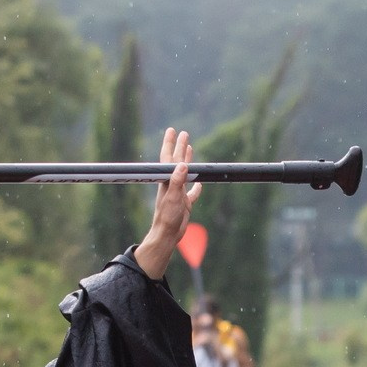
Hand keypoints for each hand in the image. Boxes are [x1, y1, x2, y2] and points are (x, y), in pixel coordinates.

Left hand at [133, 127, 202, 281]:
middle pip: (176, 162)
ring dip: (187, 161)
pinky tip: (200, 184)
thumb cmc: (167, 217)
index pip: (168, 158)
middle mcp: (172, 184)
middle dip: (179, 147)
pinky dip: (196, 188)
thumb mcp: (173, 198)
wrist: (168, 235)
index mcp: (167, 180)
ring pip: (184, 174)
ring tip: (189, 148)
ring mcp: (178, 193)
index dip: (171, 144)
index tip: (173, 131)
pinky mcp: (184, 204)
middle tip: (183, 133)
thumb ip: (177, 181)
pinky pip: (192, 193)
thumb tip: (183, 164)